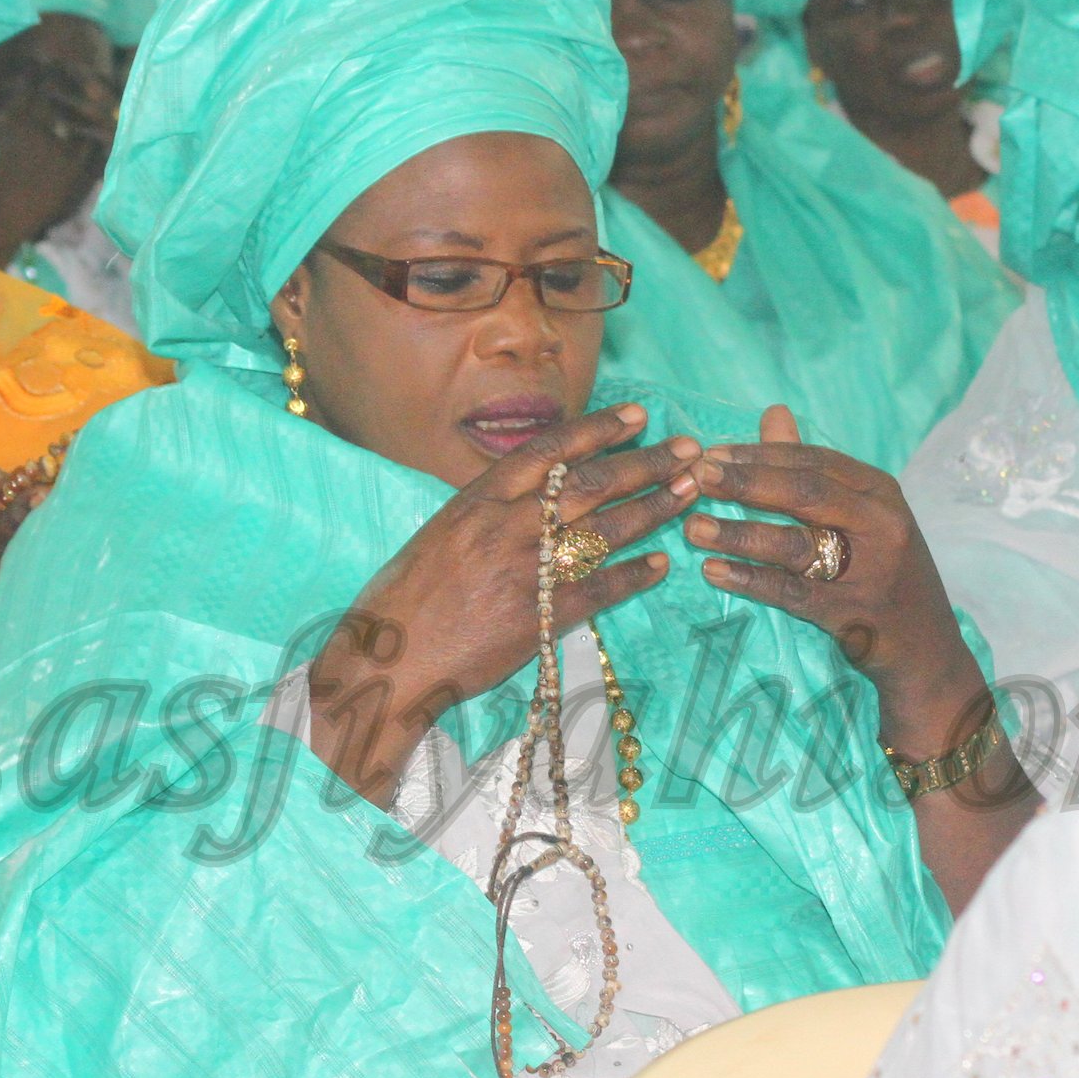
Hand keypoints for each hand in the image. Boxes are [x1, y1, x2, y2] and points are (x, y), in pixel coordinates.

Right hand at [304, 404, 698, 800]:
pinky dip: (634, 575)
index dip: (598, 430)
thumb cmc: (405, 598)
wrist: (389, 661)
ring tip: (690, 492)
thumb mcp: (440, 533)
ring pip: (603, 531)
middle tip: (688, 450)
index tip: (637, 415)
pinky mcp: (539, 620)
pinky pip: (599, 590)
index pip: (549, 452)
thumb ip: (488, 509)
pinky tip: (662, 563)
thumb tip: (534, 490)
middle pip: (589, 485)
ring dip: (653, 509)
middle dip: (645, 464)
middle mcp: (505, 528)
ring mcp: (524, 573)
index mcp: (477, 500)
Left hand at [689, 407, 1030, 911]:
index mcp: (880, 491)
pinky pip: (791, 592)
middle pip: (804, 492)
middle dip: (745, 482)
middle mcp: (881, 523)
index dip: (758, 455)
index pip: (812, 461)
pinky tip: (713, 571)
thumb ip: (811, 466)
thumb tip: (772, 412)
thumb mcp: (860, 513)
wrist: (925, 651)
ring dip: (739, 533)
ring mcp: (870, 571)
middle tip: (696, 478)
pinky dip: (749, 580)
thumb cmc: (883, 572)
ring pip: (795, 544)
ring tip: (692, 526)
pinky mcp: (852, 614)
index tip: (709, 453)